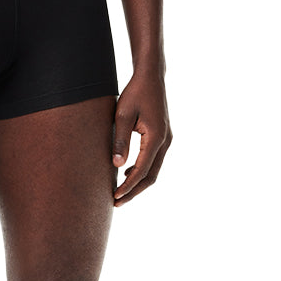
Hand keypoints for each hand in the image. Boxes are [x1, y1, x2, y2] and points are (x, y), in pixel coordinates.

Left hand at [111, 72, 172, 205]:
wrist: (151, 77)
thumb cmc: (134, 93)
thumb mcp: (122, 115)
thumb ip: (120, 140)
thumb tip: (117, 165)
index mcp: (156, 137)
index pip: (142, 170)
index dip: (128, 186)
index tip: (115, 196)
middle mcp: (165, 141)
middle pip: (151, 176)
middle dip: (134, 191)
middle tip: (116, 202)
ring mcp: (166, 140)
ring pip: (154, 170)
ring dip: (138, 183)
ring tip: (119, 193)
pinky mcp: (163, 138)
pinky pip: (154, 161)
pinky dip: (142, 172)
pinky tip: (126, 175)